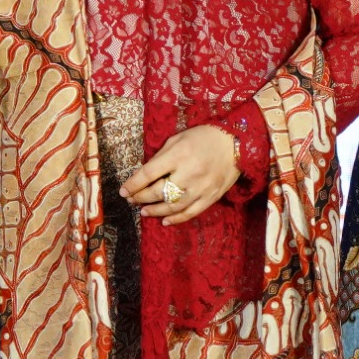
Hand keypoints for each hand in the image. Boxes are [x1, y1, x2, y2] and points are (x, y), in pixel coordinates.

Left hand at [122, 125, 239, 223]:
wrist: (235, 143)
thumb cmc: (202, 138)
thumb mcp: (177, 139)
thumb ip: (161, 157)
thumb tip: (144, 174)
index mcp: (178, 155)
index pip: (149, 173)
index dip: (134, 184)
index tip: (123, 191)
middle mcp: (189, 173)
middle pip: (159, 191)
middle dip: (141, 197)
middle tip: (131, 200)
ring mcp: (202, 187)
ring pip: (174, 206)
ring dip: (155, 211)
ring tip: (143, 211)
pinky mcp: (212, 197)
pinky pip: (192, 212)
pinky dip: (177, 219)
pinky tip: (164, 221)